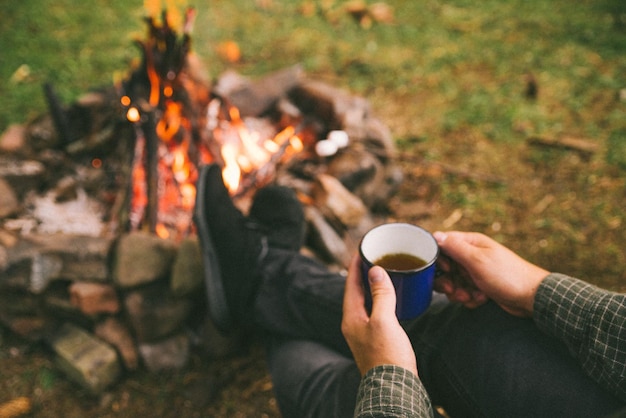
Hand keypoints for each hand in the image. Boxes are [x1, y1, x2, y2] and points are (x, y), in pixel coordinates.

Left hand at [341, 255, 417, 376]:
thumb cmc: (388, 356)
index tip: (361, 250)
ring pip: (365, 303)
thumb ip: (380, 295)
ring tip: (382, 273)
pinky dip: (380, 300)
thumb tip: (375, 271)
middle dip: (363, 275)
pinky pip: (374, 312)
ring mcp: (363, 333)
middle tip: (373, 258)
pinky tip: (391, 299)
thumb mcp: (385, 321)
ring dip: (371, 287)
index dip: (354, 266)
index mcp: (351, 318)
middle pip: (355, 292)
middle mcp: (353, 324)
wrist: (395, 388)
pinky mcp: (375, 340)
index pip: (349, 284)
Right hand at [433, 231, 549, 316]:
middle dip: (448, 281)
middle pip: (445, 266)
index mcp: (470, 243)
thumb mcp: (477, 260)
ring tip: (471, 296)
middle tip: (454, 290)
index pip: (443, 245)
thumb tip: (435, 235)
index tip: (445, 270)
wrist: (531, 297)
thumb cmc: (507, 275)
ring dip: (459, 292)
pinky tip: (481, 299)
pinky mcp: (480, 285)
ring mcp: (476, 271)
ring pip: (454, 282)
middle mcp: (471, 255)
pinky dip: (470, 298)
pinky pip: (464, 291)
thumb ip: (454, 248)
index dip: (439, 259)